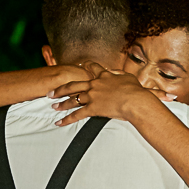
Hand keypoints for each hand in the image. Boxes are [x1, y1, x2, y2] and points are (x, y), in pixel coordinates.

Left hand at [51, 63, 172, 125]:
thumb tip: (115, 73)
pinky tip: (59, 122)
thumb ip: (119, 74)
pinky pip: (77, 115)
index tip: (79, 65)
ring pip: (73, 99)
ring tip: (53, 106)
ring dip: (62, 103)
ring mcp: (93, 96)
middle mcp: (95, 85)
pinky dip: (67, 119)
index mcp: (104, 76)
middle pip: (74, 85)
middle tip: (52, 92)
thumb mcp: (128, 78)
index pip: (92, 68)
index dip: (85, 66)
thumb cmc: (135, 91)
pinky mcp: (93, 108)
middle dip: (61, 88)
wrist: (136, 101)